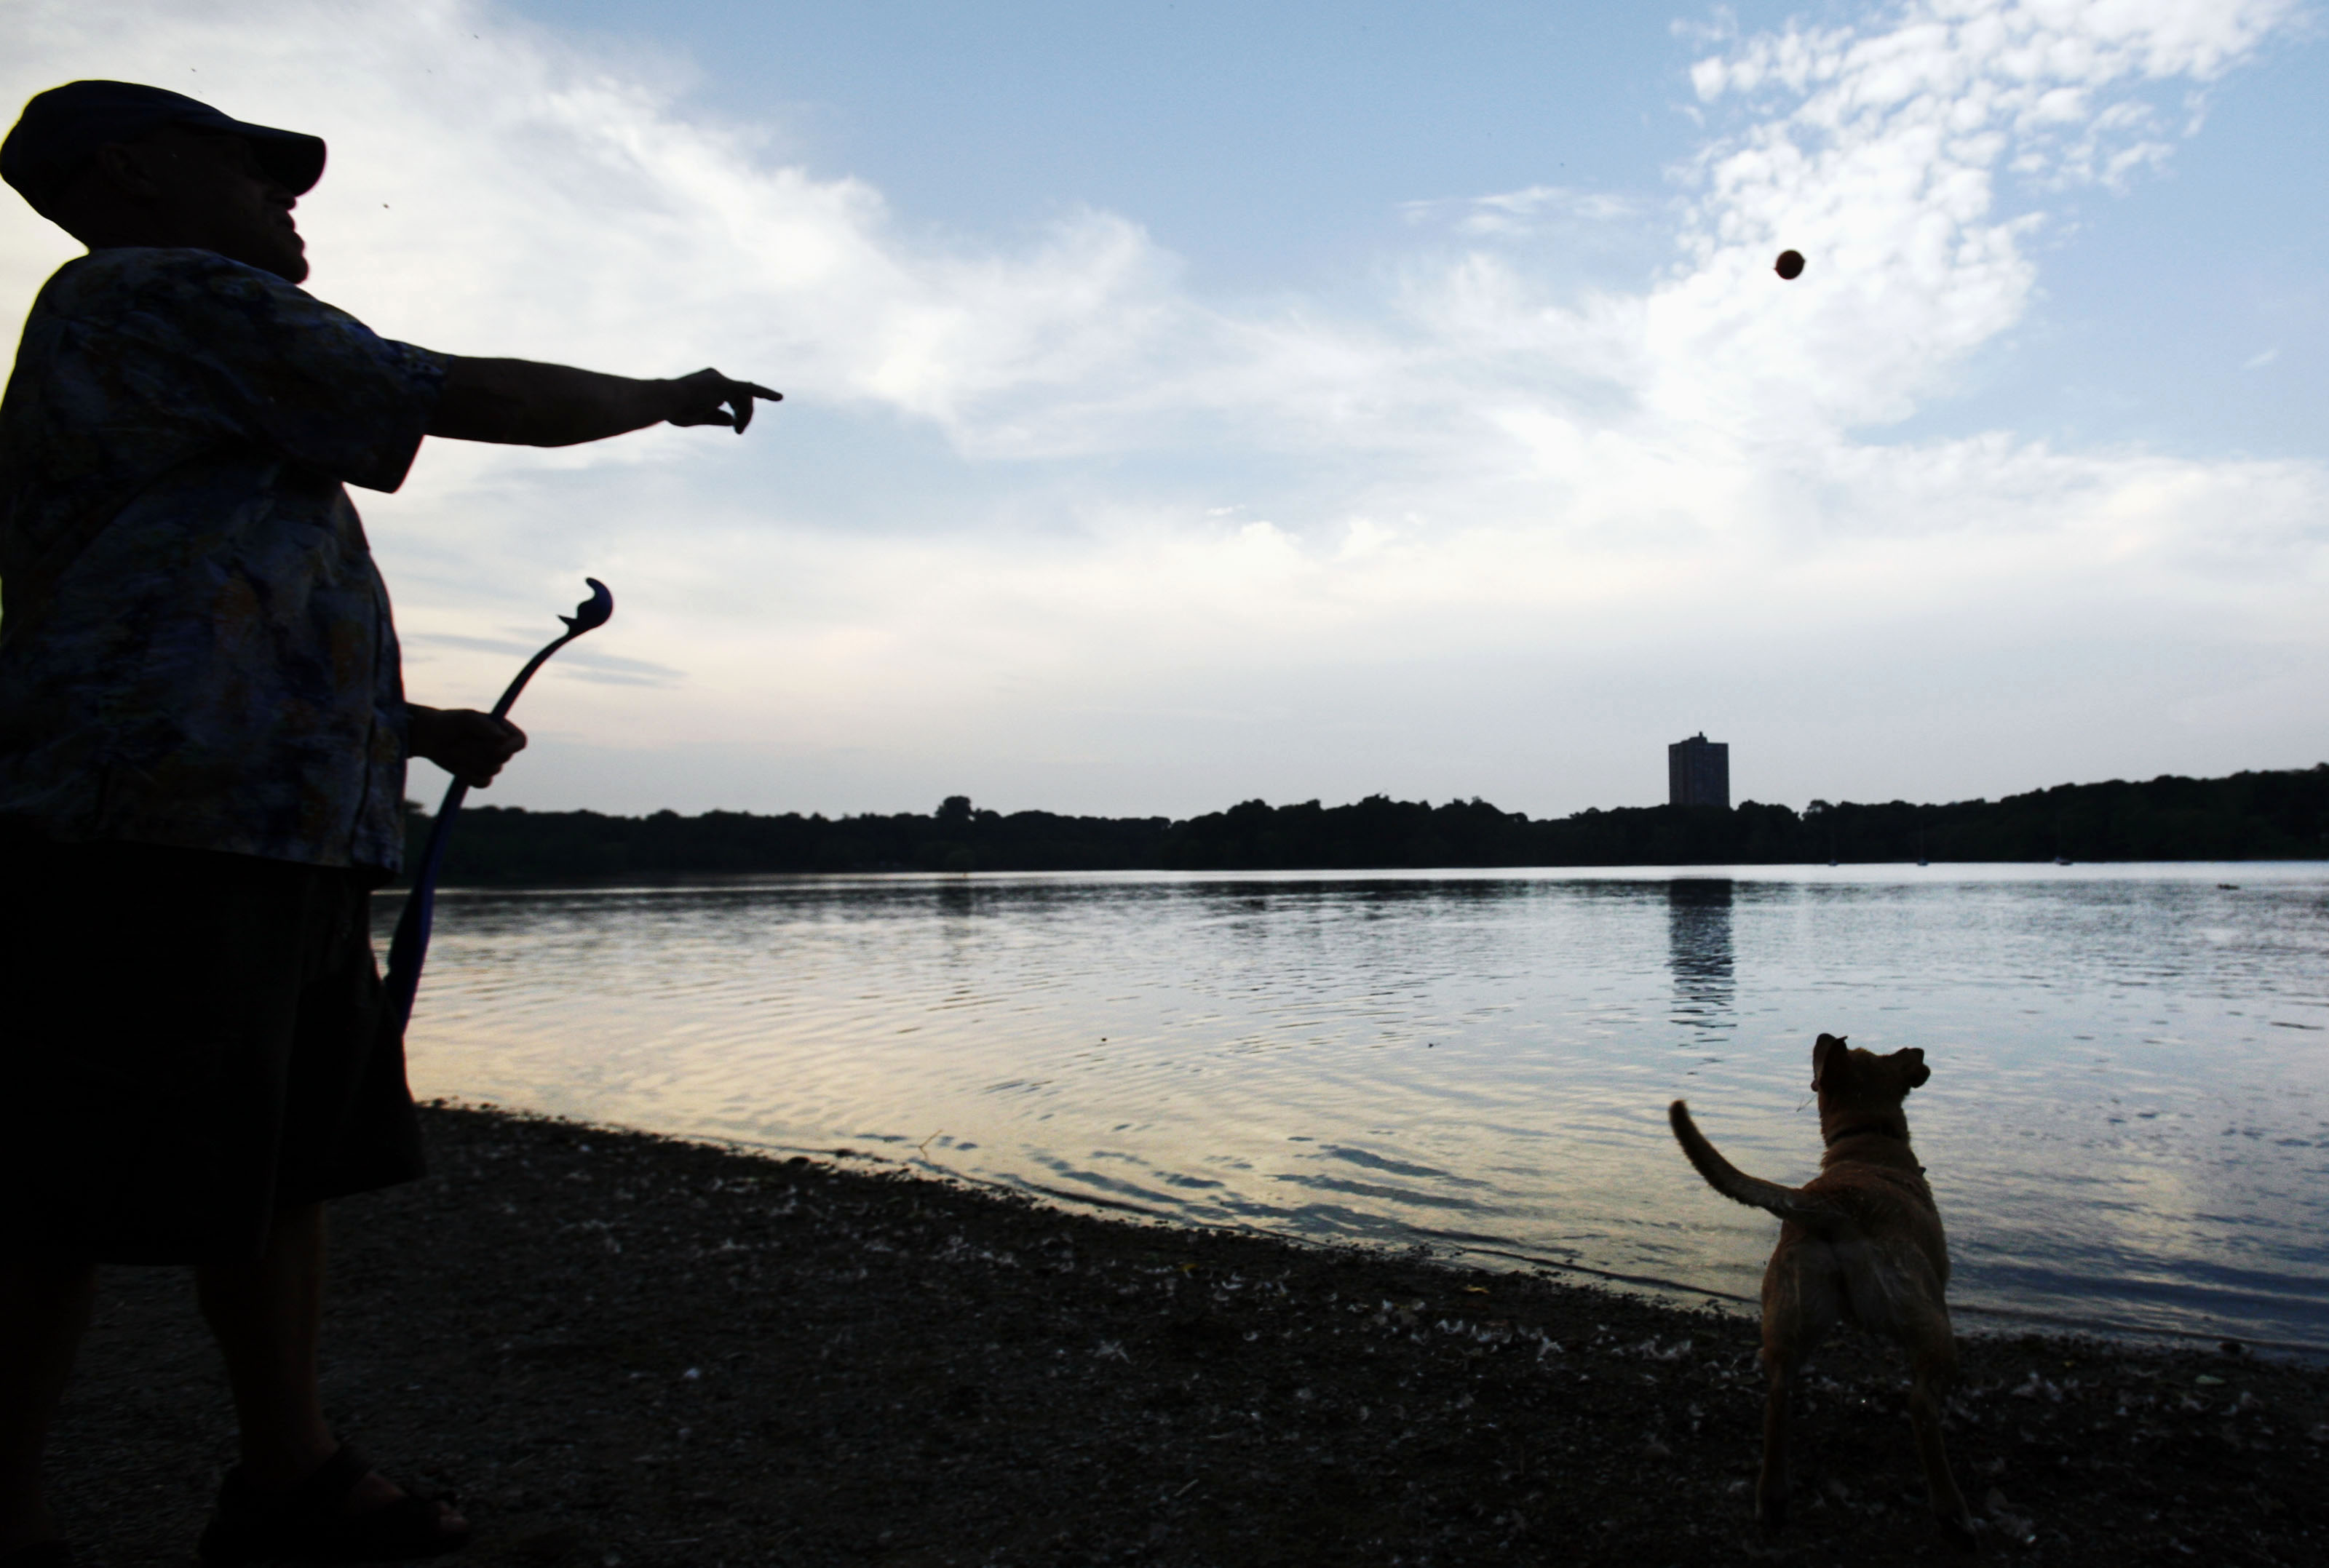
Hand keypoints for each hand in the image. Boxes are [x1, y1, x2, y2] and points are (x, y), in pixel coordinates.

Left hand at [408, 706, 526, 787]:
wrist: (428, 737)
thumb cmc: (449, 722)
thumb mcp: (465, 718)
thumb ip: (484, 725)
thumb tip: (502, 739)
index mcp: (502, 730)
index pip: (520, 741)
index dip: (512, 747)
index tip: (498, 748)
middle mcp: (500, 747)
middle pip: (503, 758)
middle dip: (479, 751)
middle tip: (461, 740)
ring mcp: (491, 763)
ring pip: (491, 770)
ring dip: (469, 760)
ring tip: (454, 749)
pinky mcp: (479, 776)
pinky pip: (483, 783)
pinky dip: (468, 776)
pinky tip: (457, 766)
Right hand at [665, 369, 782, 432]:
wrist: (664, 401)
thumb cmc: (674, 409)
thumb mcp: (698, 417)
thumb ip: (717, 418)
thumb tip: (734, 421)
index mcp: (708, 382)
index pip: (731, 397)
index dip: (738, 413)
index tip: (737, 429)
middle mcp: (716, 377)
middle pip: (741, 397)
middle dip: (744, 415)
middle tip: (739, 432)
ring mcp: (721, 379)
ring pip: (745, 398)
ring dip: (746, 415)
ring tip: (740, 430)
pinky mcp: (726, 384)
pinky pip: (750, 388)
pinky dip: (765, 392)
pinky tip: (779, 398)